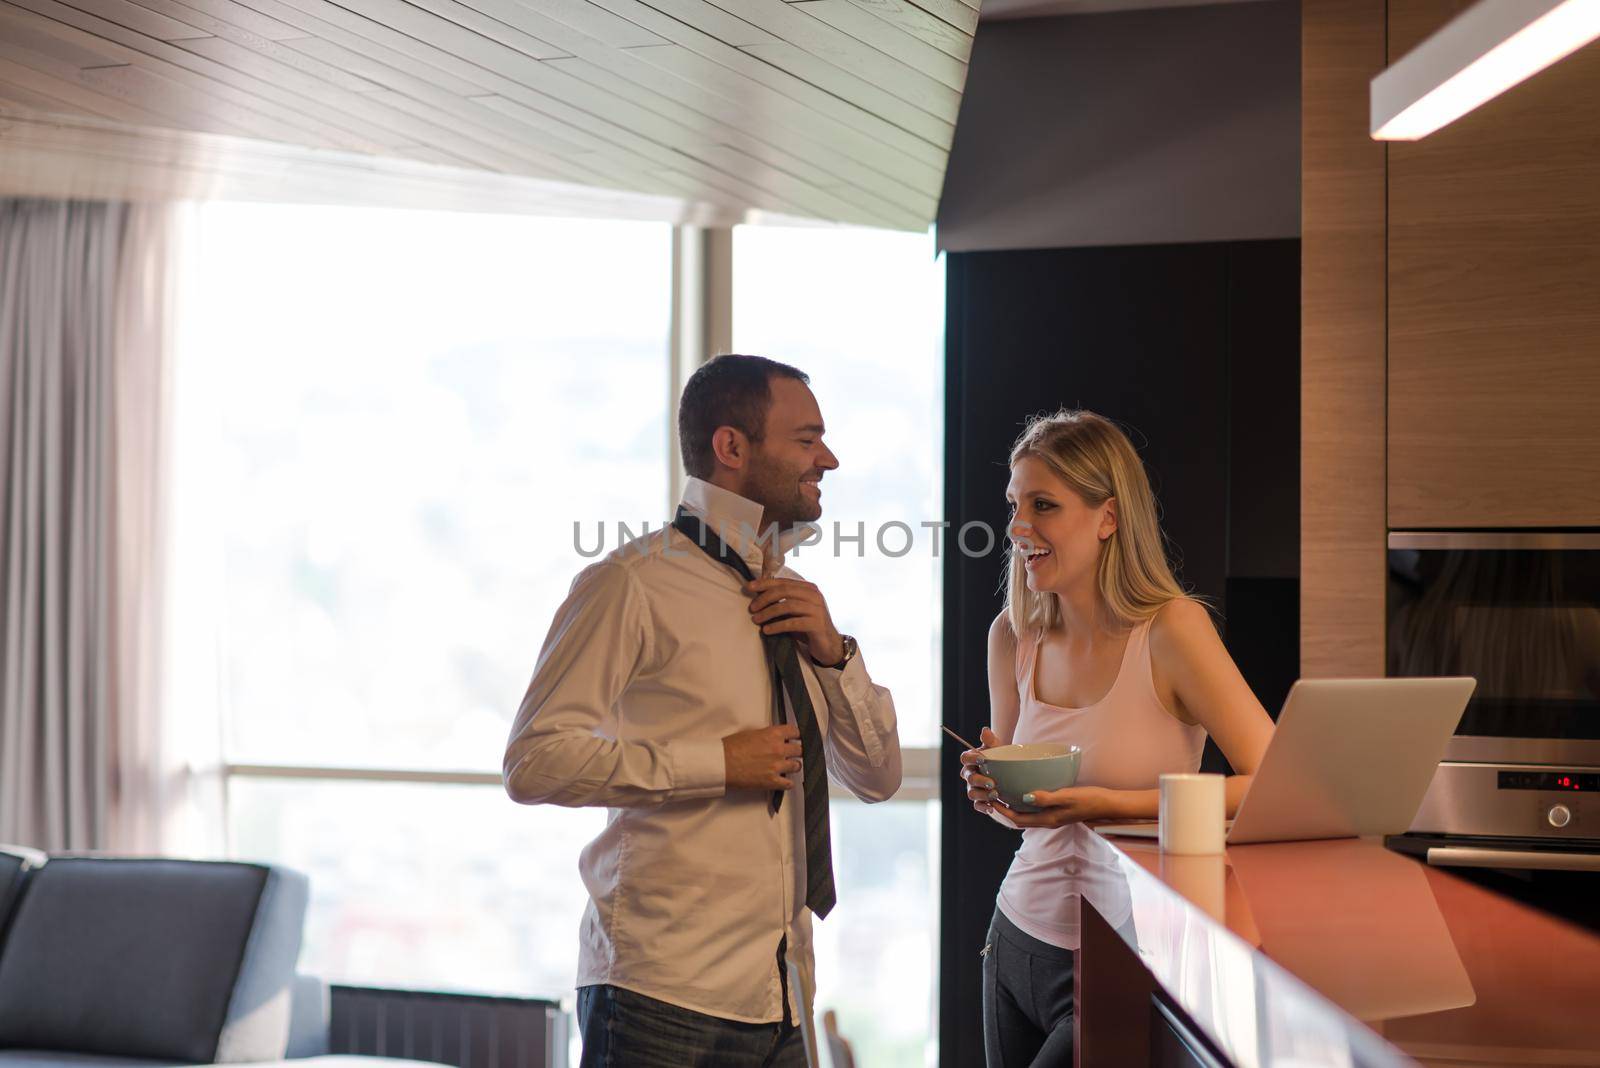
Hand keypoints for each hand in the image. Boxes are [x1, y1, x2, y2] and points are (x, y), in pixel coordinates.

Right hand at [723, 723, 802, 791]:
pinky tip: (784, 780)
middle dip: (796, 751)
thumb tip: (772, 738)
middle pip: (799, 749)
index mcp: (773, 734)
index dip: (796, 735)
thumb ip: (766, 735)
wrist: (722, 763)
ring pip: (797, 766)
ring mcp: (777, 766)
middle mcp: (778, 749)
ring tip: (788, 766)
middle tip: (792, 753)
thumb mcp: (751, 733)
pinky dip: (788, 783)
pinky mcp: (772, 781)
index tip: (796, 738)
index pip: (795, 731)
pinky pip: (789, 784)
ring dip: (793, 766)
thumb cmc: (730, 748)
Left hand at [744, 577, 843, 665]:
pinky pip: (793, 623)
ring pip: (788, 606)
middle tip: (752, 608)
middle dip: (765, 598)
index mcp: (809, 588)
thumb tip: (757, 596)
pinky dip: (777, 626)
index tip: (749, 587)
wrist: (829, 645)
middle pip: (785, 591)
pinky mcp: (817, 624)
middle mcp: (814, 596)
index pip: (784, 582)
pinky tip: (767, 630)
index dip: (765, 583)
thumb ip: (782, 601)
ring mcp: (817, 610)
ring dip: (769, 612)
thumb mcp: (795, 611)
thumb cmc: (807, 626)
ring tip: (756, 620)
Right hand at [959, 727, 1002, 815]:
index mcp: (971, 760)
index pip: (964, 758)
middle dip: (980, 781)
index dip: (971, 758)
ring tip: (996, 795)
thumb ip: (990, 740)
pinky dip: (984, 807)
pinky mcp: (979, 801)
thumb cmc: (1000, 758)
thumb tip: (985, 730)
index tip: (983, 758)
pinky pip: (977, 805)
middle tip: (992, 783)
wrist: (1009, 774)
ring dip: (983, 795)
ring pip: (972, 793)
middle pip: (969, 777)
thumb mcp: (997, 748)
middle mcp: (969, 774)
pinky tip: (992, 807)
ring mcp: (973, 788)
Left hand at [995, 787, 1114, 827]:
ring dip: (1013, 807)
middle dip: (1004, 810)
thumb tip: (1025, 797)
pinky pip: (1035, 810)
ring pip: (1026, 815)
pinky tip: (1024, 791)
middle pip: (1019, 819)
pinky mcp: (1057, 810)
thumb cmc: (1090, 799)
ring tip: (1003, 793)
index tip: (991, 799)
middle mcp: (1048, 821)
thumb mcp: (1068, 796)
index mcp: (1048, 820)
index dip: (1002, 811)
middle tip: (992, 796)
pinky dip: (1025, 803)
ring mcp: (1053, 816)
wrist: (1108, 804)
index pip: (1017, 819)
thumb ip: (1047, 797)